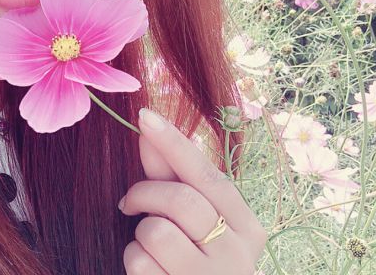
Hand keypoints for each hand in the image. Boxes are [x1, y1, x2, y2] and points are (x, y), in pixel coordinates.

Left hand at [118, 108, 266, 273]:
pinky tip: (151, 269)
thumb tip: (146, 130)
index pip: (208, 174)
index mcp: (246, 226)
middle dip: (144, 193)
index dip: (173, 142)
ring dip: (140, 233)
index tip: (145, 116)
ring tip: (150, 245)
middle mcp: (238, 254)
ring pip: (157, 232)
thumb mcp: (193, 218)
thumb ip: (171, 176)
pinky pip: (141, 262)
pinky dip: (134, 260)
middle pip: (181, 200)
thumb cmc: (195, 258)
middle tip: (130, 202)